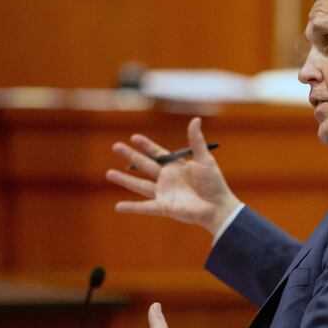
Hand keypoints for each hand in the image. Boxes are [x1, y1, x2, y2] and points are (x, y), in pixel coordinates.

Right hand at [106, 117, 240, 234]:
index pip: (157, 154)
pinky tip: (118, 207)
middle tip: (115, 146)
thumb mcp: (205, 159)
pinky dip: (132, 208)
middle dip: (130, 156)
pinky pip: (145, 207)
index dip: (146, 146)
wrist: (218, 206)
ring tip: (108, 173)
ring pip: (140, 185)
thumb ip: (197, 141)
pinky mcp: (165, 207)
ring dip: (124, 180)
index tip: (134, 137)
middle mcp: (168, 179)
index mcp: (177, 167)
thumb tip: (195, 119)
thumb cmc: (214, 183)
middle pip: (145, 166)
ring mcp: (164, 193)